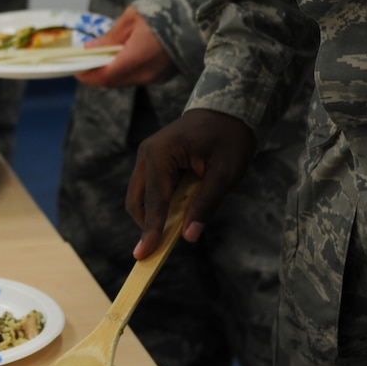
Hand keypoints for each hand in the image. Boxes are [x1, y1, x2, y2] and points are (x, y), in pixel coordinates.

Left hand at [76, 7, 175, 88]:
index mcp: (136, 59)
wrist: (198, 15)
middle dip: (96, 73)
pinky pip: (139, 76)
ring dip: (112, 70)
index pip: (103, 76)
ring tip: (103, 53)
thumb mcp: (132, 18)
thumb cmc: (166, 10)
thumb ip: (110, 37)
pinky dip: (126, 68)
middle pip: (113, 81)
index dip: (86, 74)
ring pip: (125, 79)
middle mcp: (146, 74)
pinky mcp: (164, 76)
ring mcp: (157, 77)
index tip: (74, 67)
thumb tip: (90, 48)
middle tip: (85, 59)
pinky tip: (123, 54)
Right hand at [127, 109, 256, 257]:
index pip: (154, 201)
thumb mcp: (225, 174)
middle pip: (137, 202)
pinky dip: (159, 205)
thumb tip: (188, 236)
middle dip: (148, 225)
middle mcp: (147, 154)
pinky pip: (150, 190)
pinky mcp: (154, 160)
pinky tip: (179, 211)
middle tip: (162, 249)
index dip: (150, 231)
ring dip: (154, 215)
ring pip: (140, 197)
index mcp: (161, 154)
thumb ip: (206, 204)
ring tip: (179, 225)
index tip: (143, 256)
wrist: (229, 109)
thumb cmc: (229, 138)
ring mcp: (148, 156)